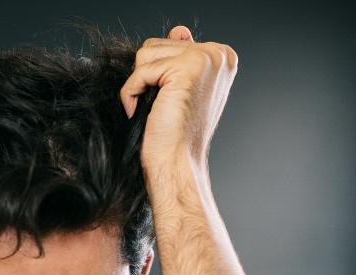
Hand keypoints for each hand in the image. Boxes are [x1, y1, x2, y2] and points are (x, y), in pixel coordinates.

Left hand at [120, 25, 237, 172]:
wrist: (178, 162)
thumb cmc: (179, 133)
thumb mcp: (182, 87)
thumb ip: (181, 55)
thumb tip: (180, 30)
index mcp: (223, 56)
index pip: (171, 44)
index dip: (159, 73)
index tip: (172, 98)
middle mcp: (218, 53)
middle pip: (156, 44)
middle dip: (149, 77)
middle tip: (165, 106)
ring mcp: (204, 58)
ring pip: (145, 53)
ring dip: (141, 84)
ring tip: (158, 108)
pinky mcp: (186, 68)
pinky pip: (140, 71)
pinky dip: (133, 93)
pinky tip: (145, 112)